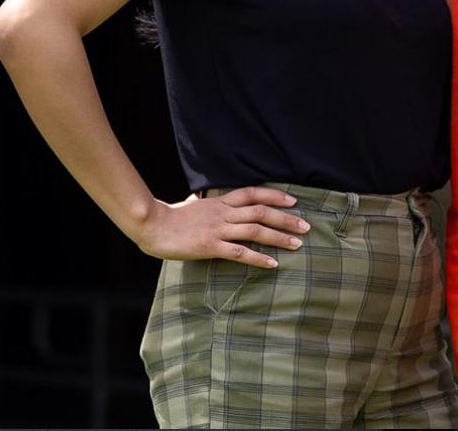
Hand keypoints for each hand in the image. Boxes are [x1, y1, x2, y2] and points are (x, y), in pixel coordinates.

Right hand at [132, 187, 309, 268]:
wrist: (152, 225)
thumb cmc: (169, 217)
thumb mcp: (189, 204)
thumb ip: (199, 201)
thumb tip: (198, 196)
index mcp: (219, 202)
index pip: (253, 193)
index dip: (275, 195)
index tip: (293, 201)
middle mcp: (223, 213)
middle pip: (261, 211)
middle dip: (286, 218)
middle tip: (306, 225)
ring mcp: (218, 229)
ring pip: (255, 230)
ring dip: (279, 237)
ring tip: (298, 244)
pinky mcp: (210, 247)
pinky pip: (239, 252)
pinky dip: (259, 258)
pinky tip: (273, 263)